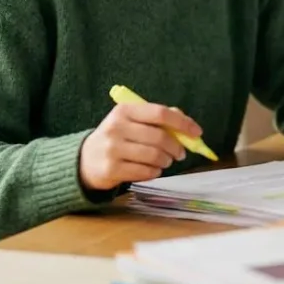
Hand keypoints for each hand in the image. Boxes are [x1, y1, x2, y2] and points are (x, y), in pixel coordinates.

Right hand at [79, 102, 203, 191]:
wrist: (86, 160)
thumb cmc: (117, 138)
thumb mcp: (131, 121)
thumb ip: (158, 119)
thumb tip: (187, 125)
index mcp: (124, 111)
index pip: (160, 113)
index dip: (182, 123)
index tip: (197, 133)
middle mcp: (116, 128)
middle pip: (159, 137)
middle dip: (176, 147)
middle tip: (180, 153)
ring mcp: (113, 149)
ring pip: (154, 156)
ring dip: (166, 161)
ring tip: (165, 161)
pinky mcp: (112, 169)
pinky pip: (146, 172)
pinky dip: (155, 172)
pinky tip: (153, 169)